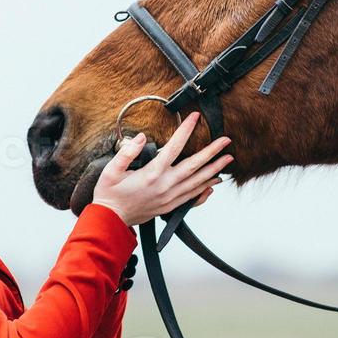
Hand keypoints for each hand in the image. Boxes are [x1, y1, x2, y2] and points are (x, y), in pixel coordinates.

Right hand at [92, 112, 231, 226]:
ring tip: (227, 160)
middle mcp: (165, 186)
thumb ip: (126, 152)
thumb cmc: (109, 195)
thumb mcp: (111, 171)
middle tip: (226, 141)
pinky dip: (205, 192)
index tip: (195, 116)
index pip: (174, 147)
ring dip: (214, 170)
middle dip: (212, 152)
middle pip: (194, 166)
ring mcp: (170, 198)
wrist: (111, 221)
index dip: (186, 130)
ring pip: (198, 182)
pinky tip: (213, 185)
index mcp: (152, 174)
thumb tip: (140, 137)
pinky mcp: (169, 207)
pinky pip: (192, 199)